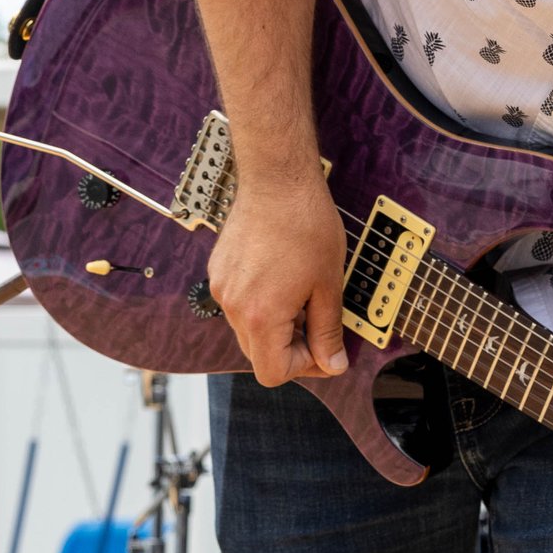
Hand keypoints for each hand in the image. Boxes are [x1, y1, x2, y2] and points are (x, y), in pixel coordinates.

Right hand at [207, 169, 351, 384]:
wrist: (277, 180)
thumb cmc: (305, 224)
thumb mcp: (328, 284)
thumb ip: (327, 331)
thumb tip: (333, 364)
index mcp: (260, 315)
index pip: (272, 372)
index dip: (303, 366)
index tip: (323, 348)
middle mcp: (233, 305)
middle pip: (258, 354)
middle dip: (290, 347)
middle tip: (318, 322)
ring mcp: (222, 286)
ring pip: (247, 329)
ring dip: (275, 324)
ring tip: (301, 293)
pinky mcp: (219, 270)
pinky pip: (238, 303)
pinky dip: (260, 303)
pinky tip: (282, 278)